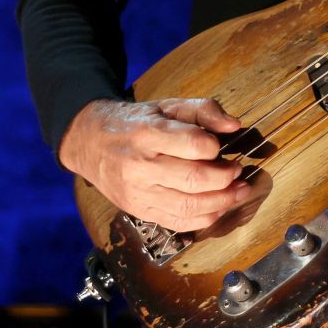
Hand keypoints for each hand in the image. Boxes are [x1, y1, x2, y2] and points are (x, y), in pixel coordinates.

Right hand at [59, 97, 257, 231]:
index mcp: (147, 133)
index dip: (214, 147)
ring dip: (223, 201)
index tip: (221, 147)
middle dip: (226, 178)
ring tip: (238, 191)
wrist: (90, 142)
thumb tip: (233, 126)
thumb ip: (203, 110)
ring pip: (190, 206)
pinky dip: (205, 218)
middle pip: (194, 179)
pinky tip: (218, 207)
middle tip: (237, 171)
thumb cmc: (134, 122)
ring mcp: (138, 193)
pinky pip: (178, 222)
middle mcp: (140, 166)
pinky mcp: (139, 211)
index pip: (193, 144)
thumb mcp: (167, 105)